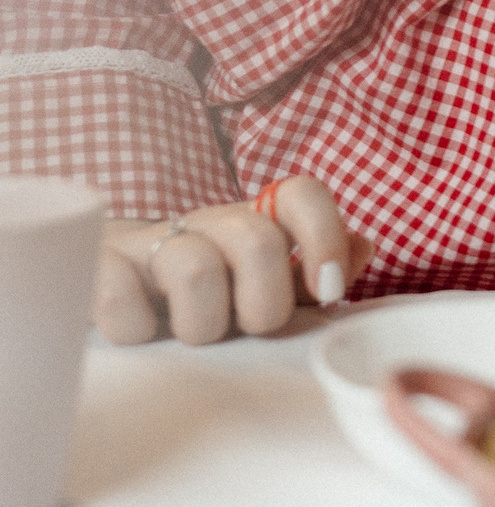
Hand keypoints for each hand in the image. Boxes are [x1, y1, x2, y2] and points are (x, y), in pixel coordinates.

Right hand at [94, 175, 375, 345]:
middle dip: (263, 300)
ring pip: (195, 270)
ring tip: (194, 336)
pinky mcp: (95, 270)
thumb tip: (364, 248)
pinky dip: (139, 328)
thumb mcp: (263, 287)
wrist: (106, 289)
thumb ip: (312, 273)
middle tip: (247, 327)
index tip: (327, 290)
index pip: (301, 192)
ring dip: (203, 324)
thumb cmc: (202, 296)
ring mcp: (148, 243)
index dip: (324, 236)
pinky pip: (122, 300)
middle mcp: (204, 223)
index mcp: (253, 221)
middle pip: (255, 238)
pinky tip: (144, 332)